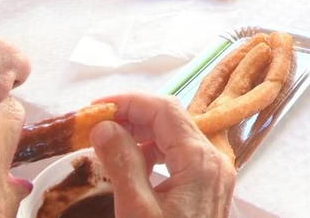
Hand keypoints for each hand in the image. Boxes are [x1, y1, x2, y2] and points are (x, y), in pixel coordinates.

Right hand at [90, 95, 233, 217]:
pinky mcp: (209, 189)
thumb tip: (104, 126)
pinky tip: (132, 165)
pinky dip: (156, 154)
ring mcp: (215, 175)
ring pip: (177, 137)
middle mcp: (214, 161)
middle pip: (173, 119)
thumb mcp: (136, 210)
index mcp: (200, 160)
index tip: (95, 108)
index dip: (129, 102)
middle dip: (133, 115)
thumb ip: (122, 163)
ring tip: (108, 142)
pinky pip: (181, 158)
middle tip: (96, 124)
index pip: (164, 110)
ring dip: (143, 134)